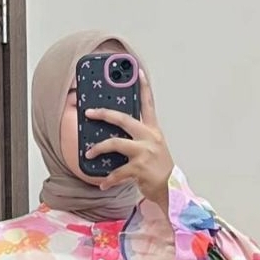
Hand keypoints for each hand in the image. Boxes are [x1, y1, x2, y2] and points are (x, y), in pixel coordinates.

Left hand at [85, 69, 172, 210]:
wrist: (170, 187)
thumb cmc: (158, 167)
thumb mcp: (152, 147)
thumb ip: (138, 137)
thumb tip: (116, 133)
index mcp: (152, 130)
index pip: (148, 104)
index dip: (143, 87)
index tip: (137, 72)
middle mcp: (149, 137)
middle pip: (124, 119)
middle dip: (104, 114)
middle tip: (90, 113)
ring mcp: (145, 152)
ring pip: (115, 143)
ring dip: (99, 148)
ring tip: (89, 153)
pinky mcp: (139, 168)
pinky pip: (117, 172)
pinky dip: (108, 179)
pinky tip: (103, 184)